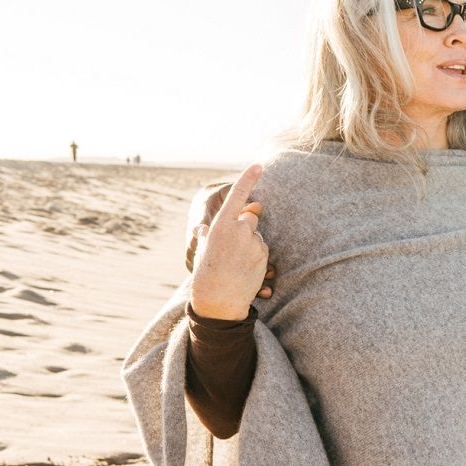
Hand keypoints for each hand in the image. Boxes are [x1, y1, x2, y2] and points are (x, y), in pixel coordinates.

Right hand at [189, 165, 269, 320]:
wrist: (219, 300)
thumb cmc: (206, 273)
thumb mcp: (202, 250)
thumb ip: (205, 235)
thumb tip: (201, 227)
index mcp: (221, 225)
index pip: (238, 196)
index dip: (248, 178)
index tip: (258, 165)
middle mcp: (239, 230)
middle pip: (251, 218)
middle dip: (246, 227)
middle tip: (233, 247)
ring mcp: (253, 243)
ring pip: (256, 237)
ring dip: (251, 245)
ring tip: (237, 263)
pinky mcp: (264, 256)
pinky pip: (263, 251)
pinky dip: (257, 257)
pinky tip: (246, 269)